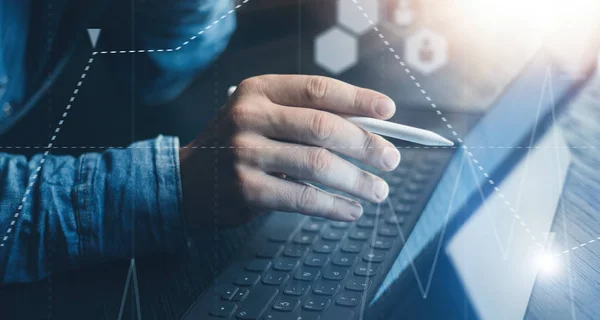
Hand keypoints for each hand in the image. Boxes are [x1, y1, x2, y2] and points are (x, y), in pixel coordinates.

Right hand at [179, 75, 400, 227]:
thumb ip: (302, 116)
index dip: (358, 99)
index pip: (317, 89)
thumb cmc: (234, 144)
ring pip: (319, 165)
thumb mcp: (260, 116)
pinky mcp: (247, 190)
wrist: (184, 180)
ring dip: (357, 180)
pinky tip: (350, 210)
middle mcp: (249, 117)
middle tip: (391, 159)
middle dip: (366, 145)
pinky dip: (334, 206)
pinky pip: (304, 198)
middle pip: (324, 127)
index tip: (387, 110)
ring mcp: (245, 153)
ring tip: (378, 190)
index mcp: (258, 90)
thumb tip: (365, 130)